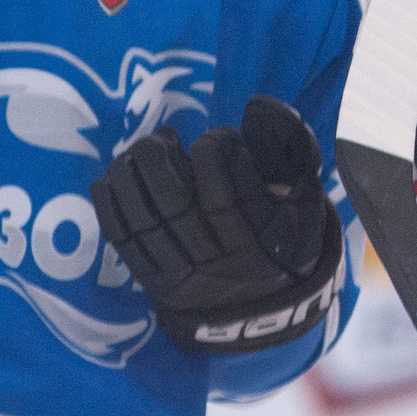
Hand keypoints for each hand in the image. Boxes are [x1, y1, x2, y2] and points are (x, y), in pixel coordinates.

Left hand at [91, 95, 344, 353]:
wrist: (260, 308)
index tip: (216, 137)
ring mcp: (184, 273)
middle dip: (159, 158)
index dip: (216, 152)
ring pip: (144, 218)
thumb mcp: (306, 203)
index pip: (229, 191)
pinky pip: (121, 238)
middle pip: (175, 203)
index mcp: (261, 242)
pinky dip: (110, 201)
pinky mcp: (155, 279)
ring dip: (132, 173)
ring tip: (142, 151)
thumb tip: (262, 107)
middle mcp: (218, 262)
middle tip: (164, 138)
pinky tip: (113, 175)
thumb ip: (295, 153)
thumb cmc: (283, 238)